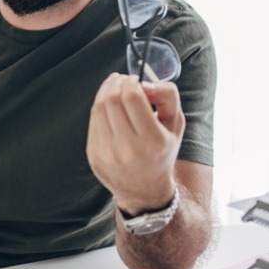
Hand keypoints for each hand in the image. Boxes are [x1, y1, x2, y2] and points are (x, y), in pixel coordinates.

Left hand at [86, 73, 185, 214]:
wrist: (145, 189)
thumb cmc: (162, 150)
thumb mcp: (175, 124)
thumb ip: (167, 96)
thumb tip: (145, 82)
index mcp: (152, 141)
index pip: (131, 97)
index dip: (130, 81)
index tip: (135, 80)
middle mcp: (128, 149)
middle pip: (112, 99)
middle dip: (117, 82)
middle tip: (123, 80)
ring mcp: (108, 154)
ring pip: (98, 108)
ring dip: (106, 91)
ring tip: (115, 88)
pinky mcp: (94, 155)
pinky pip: (93, 122)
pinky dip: (100, 107)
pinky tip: (109, 106)